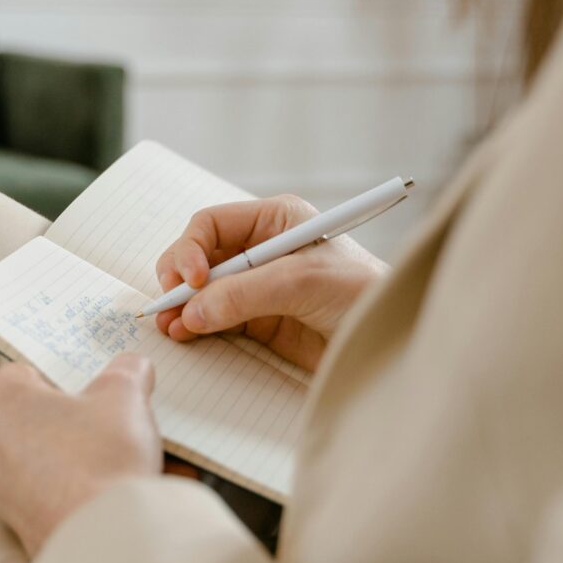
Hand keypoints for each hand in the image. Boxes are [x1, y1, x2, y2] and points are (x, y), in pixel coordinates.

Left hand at [0, 354, 161, 556]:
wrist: (106, 541)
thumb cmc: (102, 460)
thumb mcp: (126, 395)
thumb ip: (127, 370)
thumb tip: (133, 367)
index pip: (28, 371)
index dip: (65, 378)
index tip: (90, 389)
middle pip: (28, 412)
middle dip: (61, 415)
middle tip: (101, 420)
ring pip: (32, 452)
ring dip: (62, 451)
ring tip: (102, 456)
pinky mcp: (10, 520)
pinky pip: (37, 489)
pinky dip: (61, 486)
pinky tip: (94, 487)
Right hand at [155, 196, 388, 371]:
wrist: (392, 341)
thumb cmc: (362, 293)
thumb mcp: (302, 282)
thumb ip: (244, 294)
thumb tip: (193, 311)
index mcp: (274, 220)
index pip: (211, 224)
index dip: (191, 248)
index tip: (189, 280)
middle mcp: (260, 248)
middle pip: (199, 255)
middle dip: (180, 278)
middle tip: (170, 303)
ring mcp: (257, 285)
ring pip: (202, 289)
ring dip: (182, 305)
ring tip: (170, 325)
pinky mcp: (258, 320)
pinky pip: (214, 317)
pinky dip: (195, 324)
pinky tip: (185, 333)